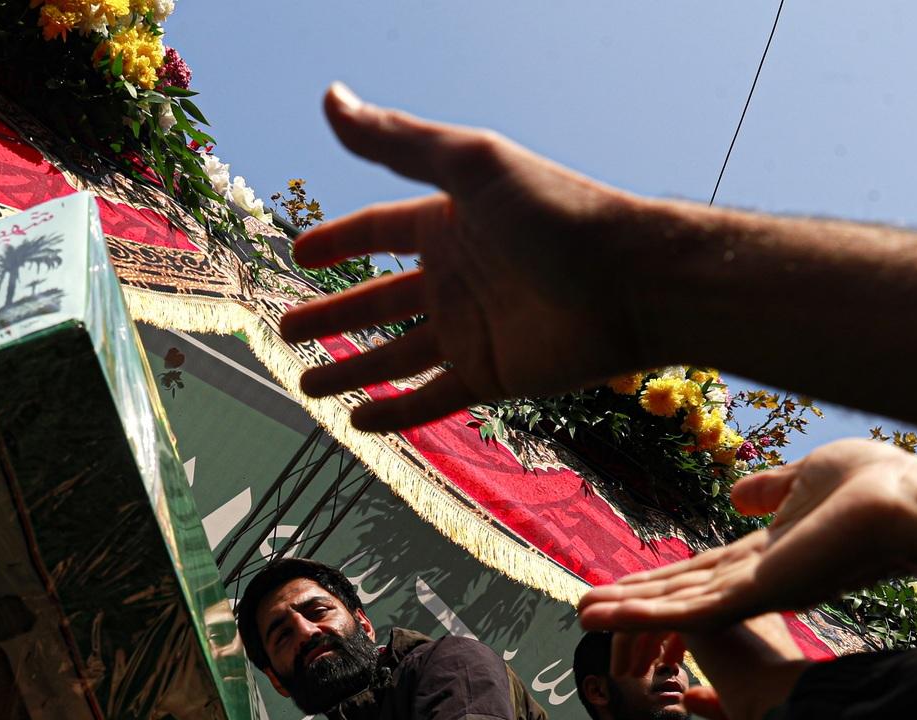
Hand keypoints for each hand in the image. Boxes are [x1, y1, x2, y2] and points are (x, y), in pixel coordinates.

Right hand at [276, 84, 650, 431]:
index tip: (299, 253)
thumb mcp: (471, 165)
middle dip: (330, 317)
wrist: (631, 283)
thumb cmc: (557, 213)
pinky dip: (394, 413)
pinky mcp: (490, 376)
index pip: (379, 230)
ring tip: (304, 388)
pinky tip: (358, 422)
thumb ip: (397, 142)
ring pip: (394, 355)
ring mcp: (471, 330)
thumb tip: (330, 98)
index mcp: (449, 223)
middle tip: (285, 329)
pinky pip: (430, 398)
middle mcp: (456, 277)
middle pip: (376, 300)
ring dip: (349, 371)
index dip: (338, 240)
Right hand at [580, 440, 916, 638]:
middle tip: (586, 611)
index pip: (704, 569)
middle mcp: (758, 579)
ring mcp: (756, 591)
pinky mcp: (757, 595)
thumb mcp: (810, 477)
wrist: (911, 505)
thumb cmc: (877, 487)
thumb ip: (772, 489)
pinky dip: (644, 615)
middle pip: (682, 593)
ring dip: (628, 612)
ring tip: (582, 617)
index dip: (662, 577)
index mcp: (770, 554)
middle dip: (633, 602)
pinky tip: (608, 615)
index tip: (624, 583)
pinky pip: (689, 611)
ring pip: (678, 606)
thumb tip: (741, 493)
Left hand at [630, 619, 810, 719]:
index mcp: (747, 618)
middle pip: (671, 610)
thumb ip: (713, 698)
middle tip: (632, 670)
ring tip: (621, 674)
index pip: (698, 615)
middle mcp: (728, 603)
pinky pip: (640, 621)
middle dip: (647, 638)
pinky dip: (623, 643)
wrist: (785, 704)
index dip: (675, 641)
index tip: (666, 666)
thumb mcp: (739, 703)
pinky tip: (618, 670)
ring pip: (653, 614)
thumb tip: (688, 696)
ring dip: (630, 644)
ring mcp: (710, 604)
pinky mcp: (690, 615)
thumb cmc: (774, 712)